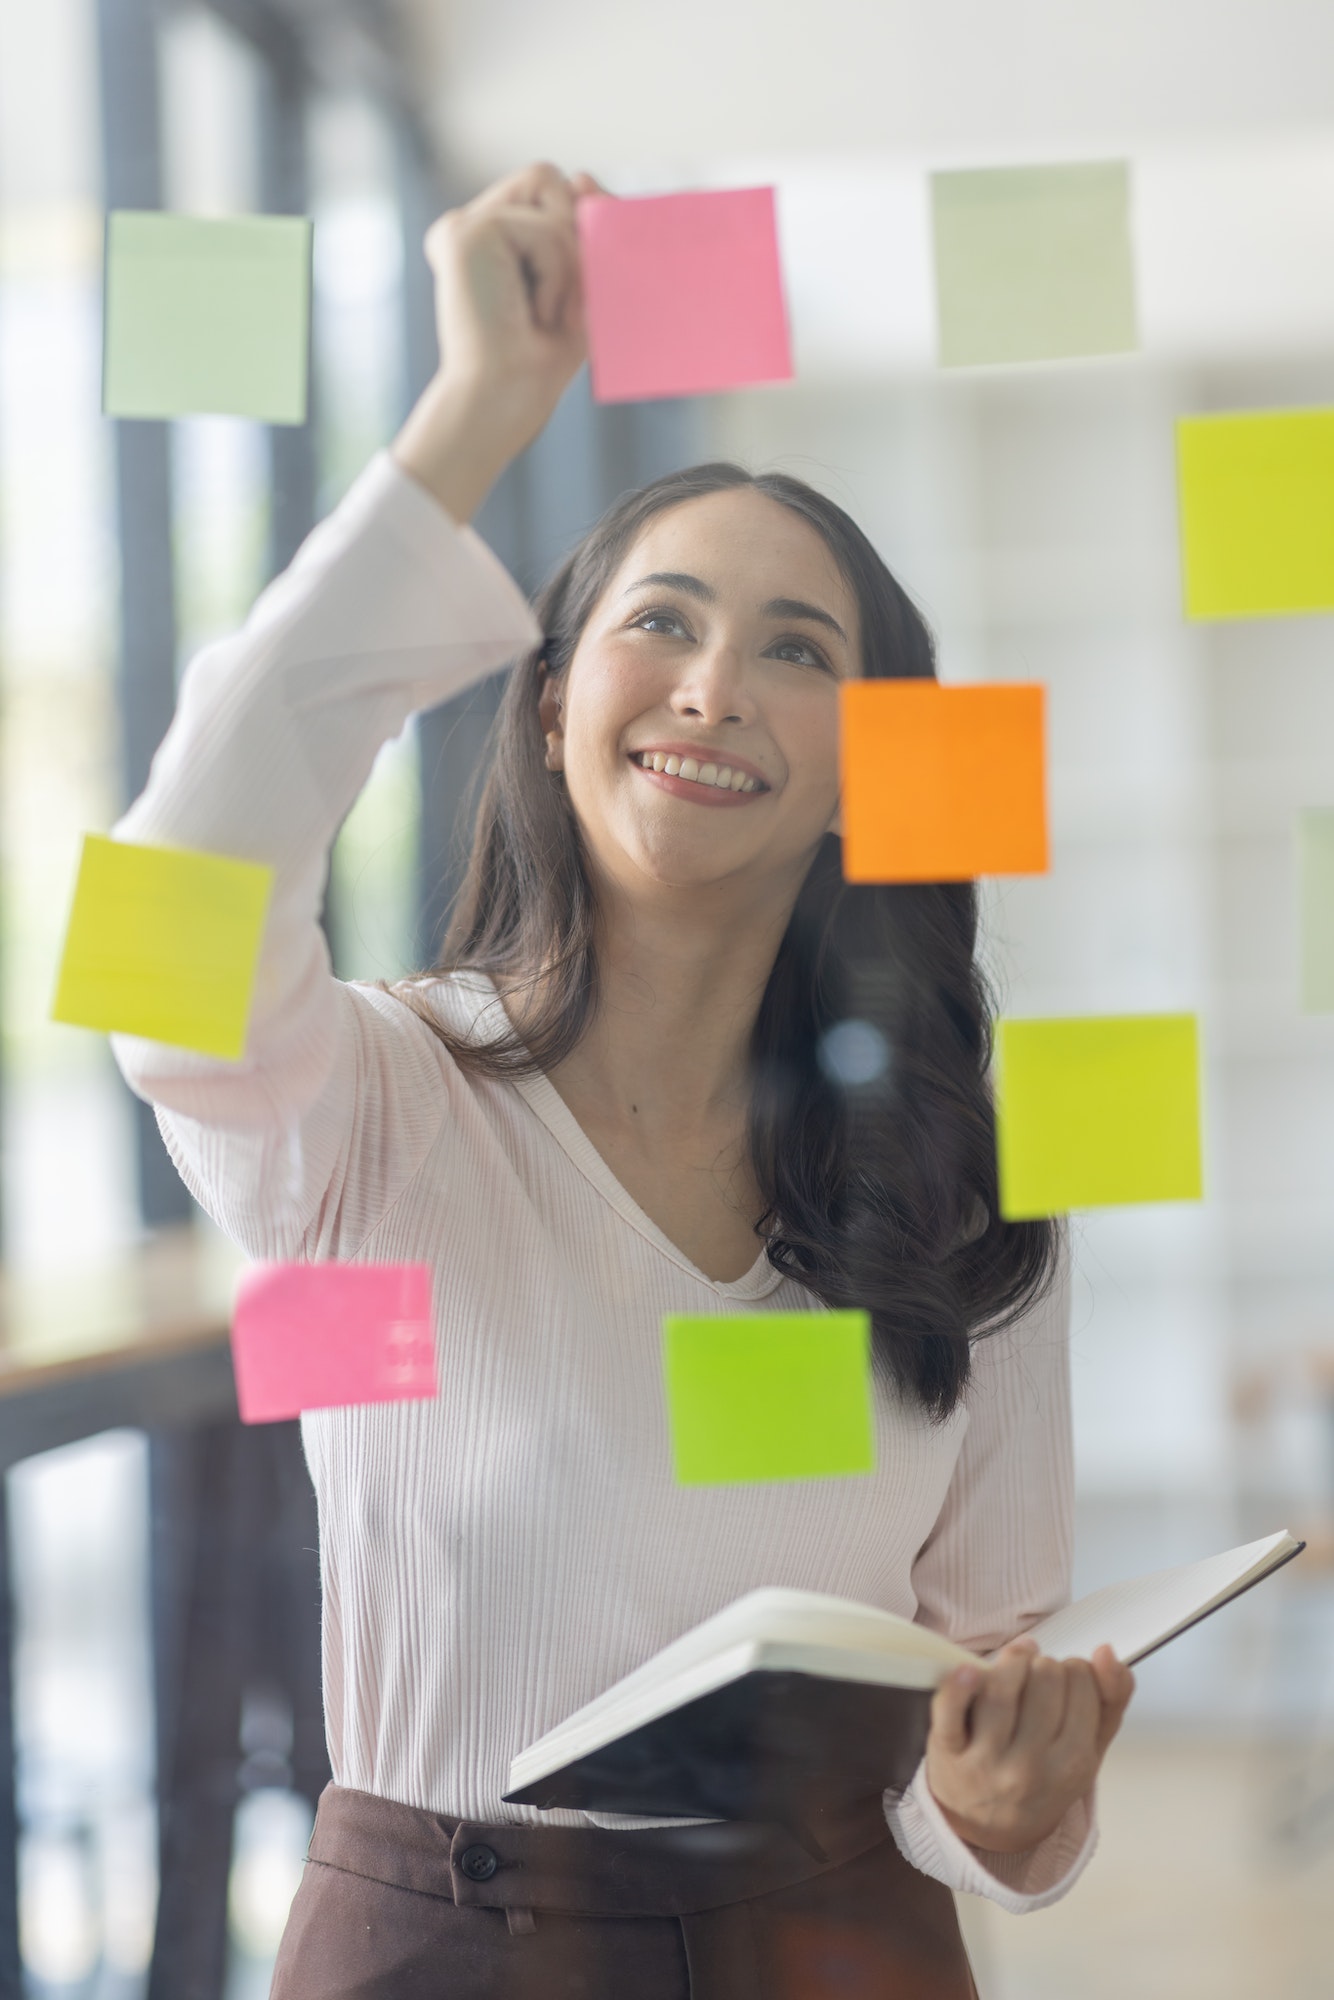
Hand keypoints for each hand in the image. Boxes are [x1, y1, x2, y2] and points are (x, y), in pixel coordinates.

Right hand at [393, 162, 606, 520]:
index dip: (577, 218)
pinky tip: (530, 313)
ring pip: (551, 194)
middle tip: (555, 302)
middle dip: (572, 237)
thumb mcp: (577, 281)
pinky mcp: (463, 232)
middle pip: (548, 176)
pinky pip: (544, 228)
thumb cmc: (542, 358)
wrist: (507, 398)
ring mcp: (462, 224)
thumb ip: (582, 224)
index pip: (548, 187)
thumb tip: (580, 175)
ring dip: (568, 261)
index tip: (572, 281)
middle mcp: (469, 223)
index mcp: (489, 235)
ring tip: (541, 312)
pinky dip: (557, 275)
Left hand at [923, 1637, 1133, 1854]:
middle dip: (1044, 1665)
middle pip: (1043, 1679)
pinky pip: (950, 1711)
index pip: (1081, 1683)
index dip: (1075, 1669)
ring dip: (1010, 1662)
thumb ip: (1111, 1700)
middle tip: (1039, 1679)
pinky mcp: (948, 1753)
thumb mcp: (1089, 1750)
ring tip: (1013, 1666)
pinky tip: (968, 1671)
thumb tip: (1106, 1652)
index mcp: (1074, 1764)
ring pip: (1001, 1688)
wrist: (992, 1827)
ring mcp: (987, 1761)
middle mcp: (1031, 1767)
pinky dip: (958, 1685)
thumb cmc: (1044, 1778)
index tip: (1068, 1679)